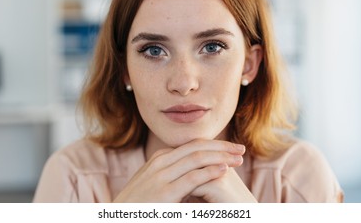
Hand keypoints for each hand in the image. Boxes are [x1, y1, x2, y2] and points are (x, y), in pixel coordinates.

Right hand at [112, 139, 244, 201]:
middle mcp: (161, 162)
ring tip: (239, 159)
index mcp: (161, 158)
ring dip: (221, 156)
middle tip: (241, 149)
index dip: (214, 144)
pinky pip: (192, 178)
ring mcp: (161, 175)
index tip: (231, 148)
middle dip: (222, 147)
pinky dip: (210, 172)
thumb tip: (197, 173)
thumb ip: (174, 174)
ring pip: (197, 158)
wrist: (119, 216)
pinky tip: (224, 170)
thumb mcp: (155, 182)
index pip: (193, 145)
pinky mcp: (164, 192)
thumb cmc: (140, 203)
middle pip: (198, 147)